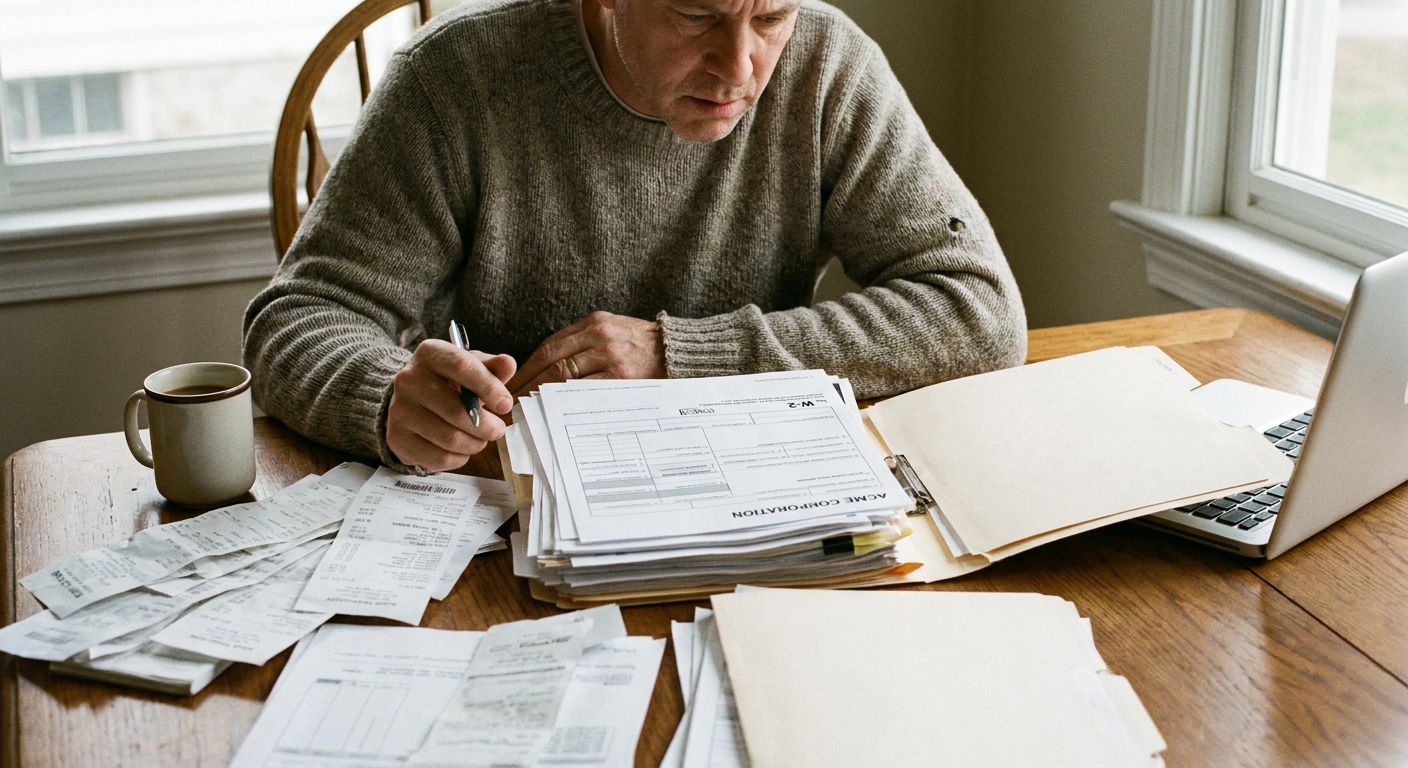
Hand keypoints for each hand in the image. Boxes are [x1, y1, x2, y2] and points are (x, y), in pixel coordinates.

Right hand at [386, 340, 516, 471]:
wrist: (412, 400)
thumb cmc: (449, 382)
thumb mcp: (471, 368)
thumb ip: (492, 367)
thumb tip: (508, 364)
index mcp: (429, 354)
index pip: (461, 366)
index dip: (489, 387)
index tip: (505, 405)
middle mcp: (408, 379)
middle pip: (457, 410)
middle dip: (487, 426)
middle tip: (497, 430)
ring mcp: (399, 410)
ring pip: (450, 438)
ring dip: (475, 444)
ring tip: (481, 439)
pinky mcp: (397, 439)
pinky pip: (439, 458)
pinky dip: (459, 458)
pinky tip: (462, 450)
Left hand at [507, 311, 664, 397]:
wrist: (680, 351)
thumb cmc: (646, 347)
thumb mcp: (614, 332)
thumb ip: (587, 344)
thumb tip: (552, 369)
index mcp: (594, 323)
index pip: (550, 346)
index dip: (527, 366)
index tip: (512, 383)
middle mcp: (599, 335)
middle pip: (550, 360)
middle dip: (527, 382)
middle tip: (510, 400)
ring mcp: (610, 355)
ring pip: (563, 374)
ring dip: (540, 393)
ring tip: (527, 409)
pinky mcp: (621, 375)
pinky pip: (585, 389)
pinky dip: (566, 400)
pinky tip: (555, 411)